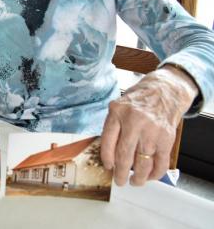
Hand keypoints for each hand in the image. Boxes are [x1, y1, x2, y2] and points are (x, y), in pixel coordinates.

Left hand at [100, 65, 198, 185]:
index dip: (106, 158)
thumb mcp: (118, 106)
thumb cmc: (138, 100)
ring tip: (134, 182)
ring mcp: (152, 130)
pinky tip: (150, 176)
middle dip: (120, 172)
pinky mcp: (166, 138)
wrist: (164, 90)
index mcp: (117, 112)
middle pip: (124, 154)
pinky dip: (155, 173)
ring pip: (143, 162)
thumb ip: (112, 126)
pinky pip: (161, 161)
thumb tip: (107, 154)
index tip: (107, 167)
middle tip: (119, 181)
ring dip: (138, 176)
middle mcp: (134, 121)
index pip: (107, 141)